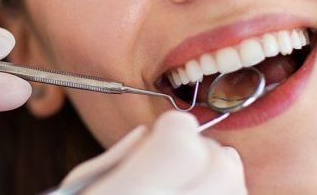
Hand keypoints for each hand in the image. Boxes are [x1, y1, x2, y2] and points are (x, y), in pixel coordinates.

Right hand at [58, 111, 246, 193]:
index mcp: (129, 194)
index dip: (174, 128)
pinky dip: (222, 194)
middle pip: (220, 161)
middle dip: (201, 153)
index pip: (182, 139)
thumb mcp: (80, 186)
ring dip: (217, 178)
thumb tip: (151, 133)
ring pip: (236, 186)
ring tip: (187, 185)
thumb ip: (116, 158)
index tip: (164, 133)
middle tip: (175, 163)